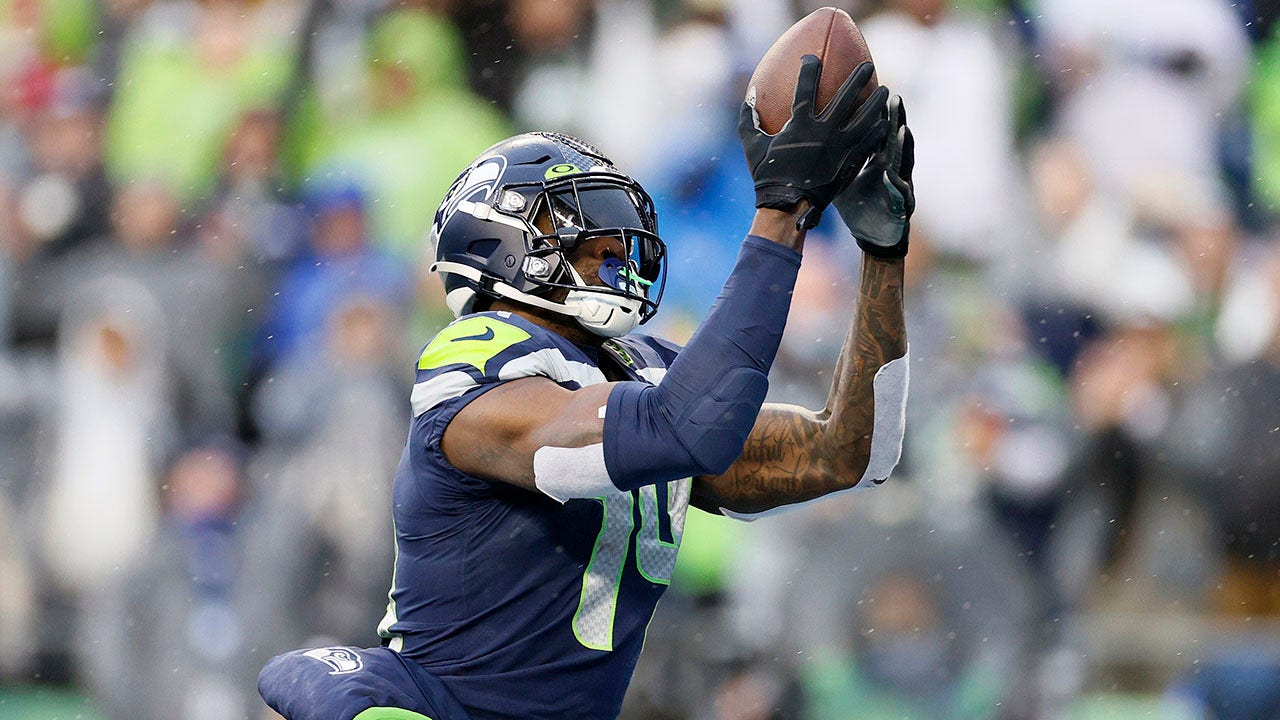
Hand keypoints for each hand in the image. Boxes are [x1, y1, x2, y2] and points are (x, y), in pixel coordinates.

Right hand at [739, 56, 888, 228]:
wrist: (787, 206)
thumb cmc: (767, 176)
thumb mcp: (751, 146)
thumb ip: (748, 119)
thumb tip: (748, 96)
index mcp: (799, 125)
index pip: (806, 88)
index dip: (809, 69)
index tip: (812, 58)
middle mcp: (823, 132)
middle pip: (846, 97)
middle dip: (858, 78)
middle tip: (868, 65)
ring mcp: (840, 148)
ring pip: (864, 118)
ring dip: (876, 102)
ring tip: (885, 91)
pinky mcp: (849, 163)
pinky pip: (868, 143)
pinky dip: (878, 131)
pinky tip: (885, 123)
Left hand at [834, 94, 913, 257]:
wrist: (872, 235)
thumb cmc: (856, 204)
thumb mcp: (841, 177)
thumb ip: (831, 157)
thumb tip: (804, 140)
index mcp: (876, 159)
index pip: (877, 131)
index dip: (877, 112)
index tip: (872, 89)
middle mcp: (890, 167)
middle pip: (893, 139)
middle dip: (896, 118)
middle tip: (893, 97)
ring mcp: (897, 185)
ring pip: (902, 162)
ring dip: (903, 146)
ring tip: (903, 130)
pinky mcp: (900, 206)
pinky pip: (898, 194)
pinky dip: (895, 185)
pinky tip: (889, 176)